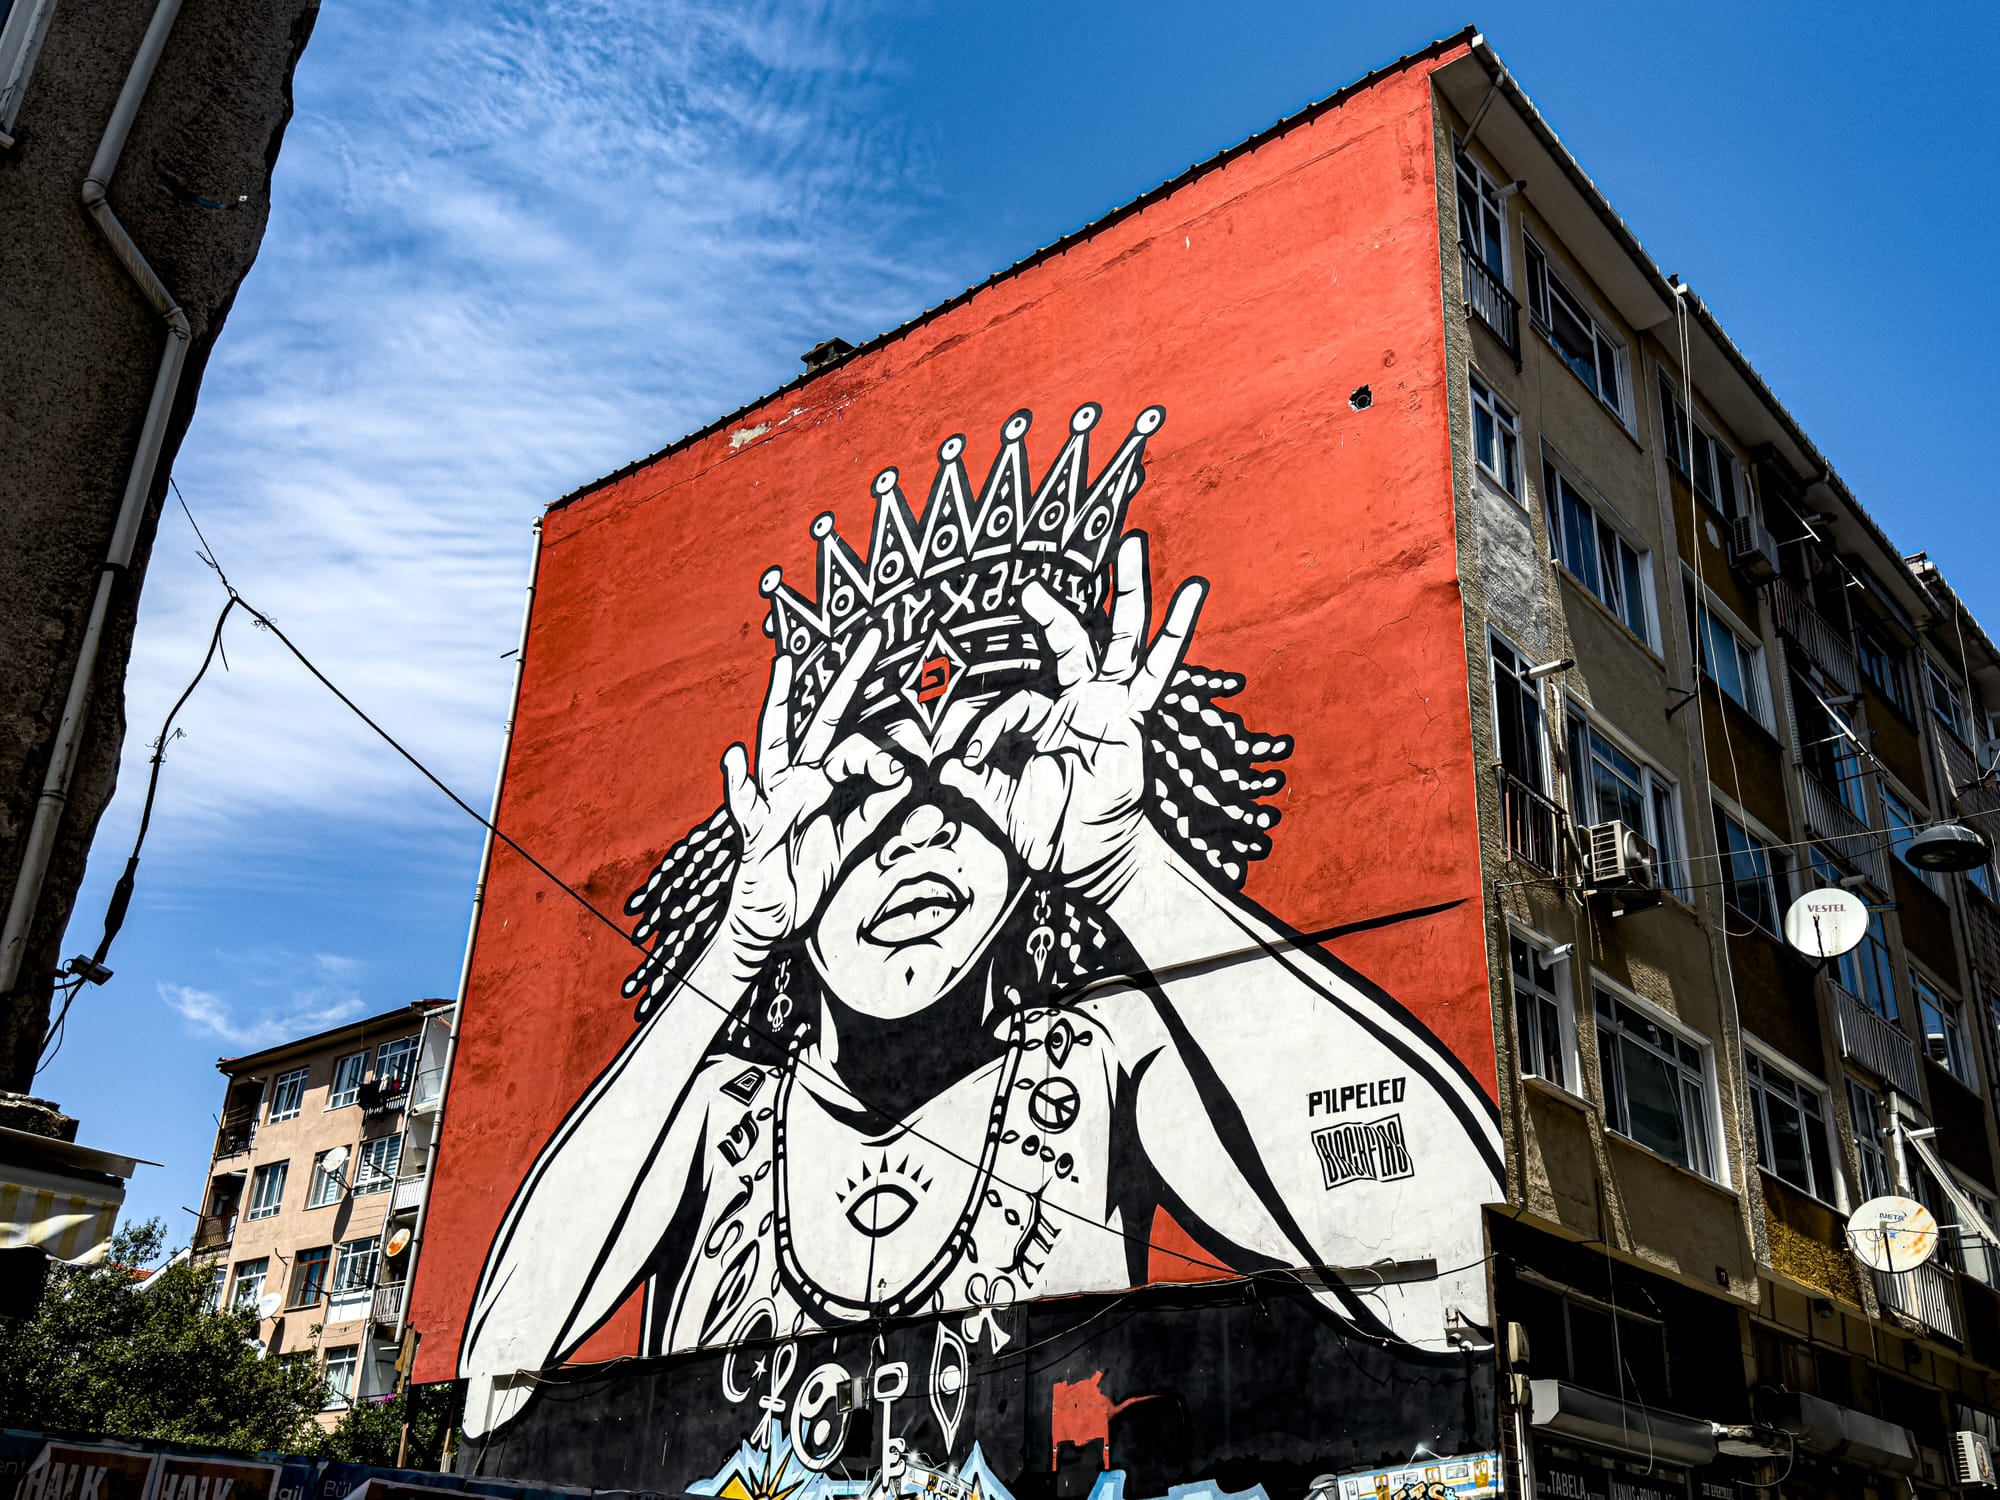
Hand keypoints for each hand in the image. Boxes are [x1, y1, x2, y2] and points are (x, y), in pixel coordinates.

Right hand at [719, 628, 911, 971]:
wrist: (772, 918)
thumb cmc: (806, 872)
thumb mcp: (849, 841)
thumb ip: (874, 811)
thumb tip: (906, 781)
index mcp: (822, 780)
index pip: (858, 746)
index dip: (882, 754)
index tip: (900, 774)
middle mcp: (796, 778)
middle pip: (826, 719)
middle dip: (848, 678)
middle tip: (871, 636)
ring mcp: (772, 797)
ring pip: (777, 742)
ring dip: (781, 704)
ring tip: (784, 666)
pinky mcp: (754, 829)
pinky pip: (745, 802)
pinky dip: (737, 780)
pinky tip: (735, 756)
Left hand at [941, 534, 1202, 902]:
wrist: (1083, 860)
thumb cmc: (1039, 828)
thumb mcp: (993, 799)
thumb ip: (969, 778)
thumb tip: (938, 764)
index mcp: (1038, 714)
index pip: (1010, 704)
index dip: (985, 728)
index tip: (965, 758)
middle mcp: (1074, 700)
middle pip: (1065, 641)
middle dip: (1049, 611)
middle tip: (1027, 584)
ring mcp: (1108, 704)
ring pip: (1118, 638)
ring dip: (1125, 592)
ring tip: (1132, 544)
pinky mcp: (1135, 717)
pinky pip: (1157, 671)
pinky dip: (1176, 631)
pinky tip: (1194, 591)